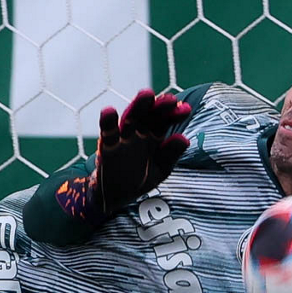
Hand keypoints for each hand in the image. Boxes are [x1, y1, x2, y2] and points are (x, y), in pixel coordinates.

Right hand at [92, 89, 191, 212]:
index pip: (165, 121)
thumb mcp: (160, 171)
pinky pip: (107, 133)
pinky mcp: (106, 147)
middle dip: (159, 106)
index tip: (185, 109)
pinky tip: (109, 111)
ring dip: (138, 107)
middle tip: (169, 100)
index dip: (174, 114)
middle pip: (149, 115)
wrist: (115, 197)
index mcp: (154, 137)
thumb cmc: (139, 180)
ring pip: (130, 118)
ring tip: (146, 95)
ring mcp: (122, 138)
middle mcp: (138, 133)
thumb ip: (170, 155)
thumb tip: (184, 139)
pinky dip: (107, 122)